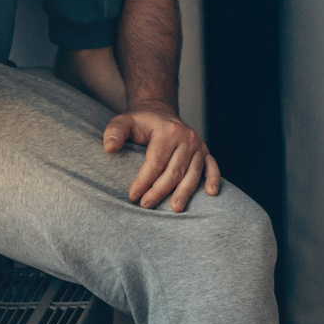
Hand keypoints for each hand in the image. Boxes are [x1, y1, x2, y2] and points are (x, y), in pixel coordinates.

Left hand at [102, 105, 220, 211]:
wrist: (160, 113)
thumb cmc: (141, 123)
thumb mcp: (123, 122)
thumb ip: (114, 133)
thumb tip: (109, 149)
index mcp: (167, 131)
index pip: (155, 162)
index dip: (144, 181)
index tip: (132, 196)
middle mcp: (186, 138)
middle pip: (174, 171)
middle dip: (160, 191)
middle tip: (146, 205)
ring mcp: (198, 145)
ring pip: (193, 173)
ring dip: (184, 192)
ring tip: (174, 209)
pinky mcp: (205, 152)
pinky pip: (212, 167)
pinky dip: (213, 180)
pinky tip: (211, 193)